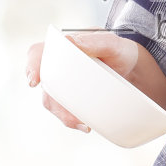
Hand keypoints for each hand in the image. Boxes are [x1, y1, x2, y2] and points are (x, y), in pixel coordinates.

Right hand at [25, 31, 147, 132]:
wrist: (132, 69)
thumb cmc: (119, 51)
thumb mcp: (112, 43)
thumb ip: (94, 41)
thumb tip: (69, 41)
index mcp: (61, 47)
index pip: (38, 53)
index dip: (32, 66)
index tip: (35, 81)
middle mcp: (57, 66)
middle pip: (43, 84)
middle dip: (53, 102)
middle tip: (71, 115)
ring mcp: (62, 85)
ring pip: (52, 102)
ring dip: (64, 115)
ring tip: (84, 124)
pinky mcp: (71, 100)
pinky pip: (64, 112)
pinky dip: (73, 120)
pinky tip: (87, 125)